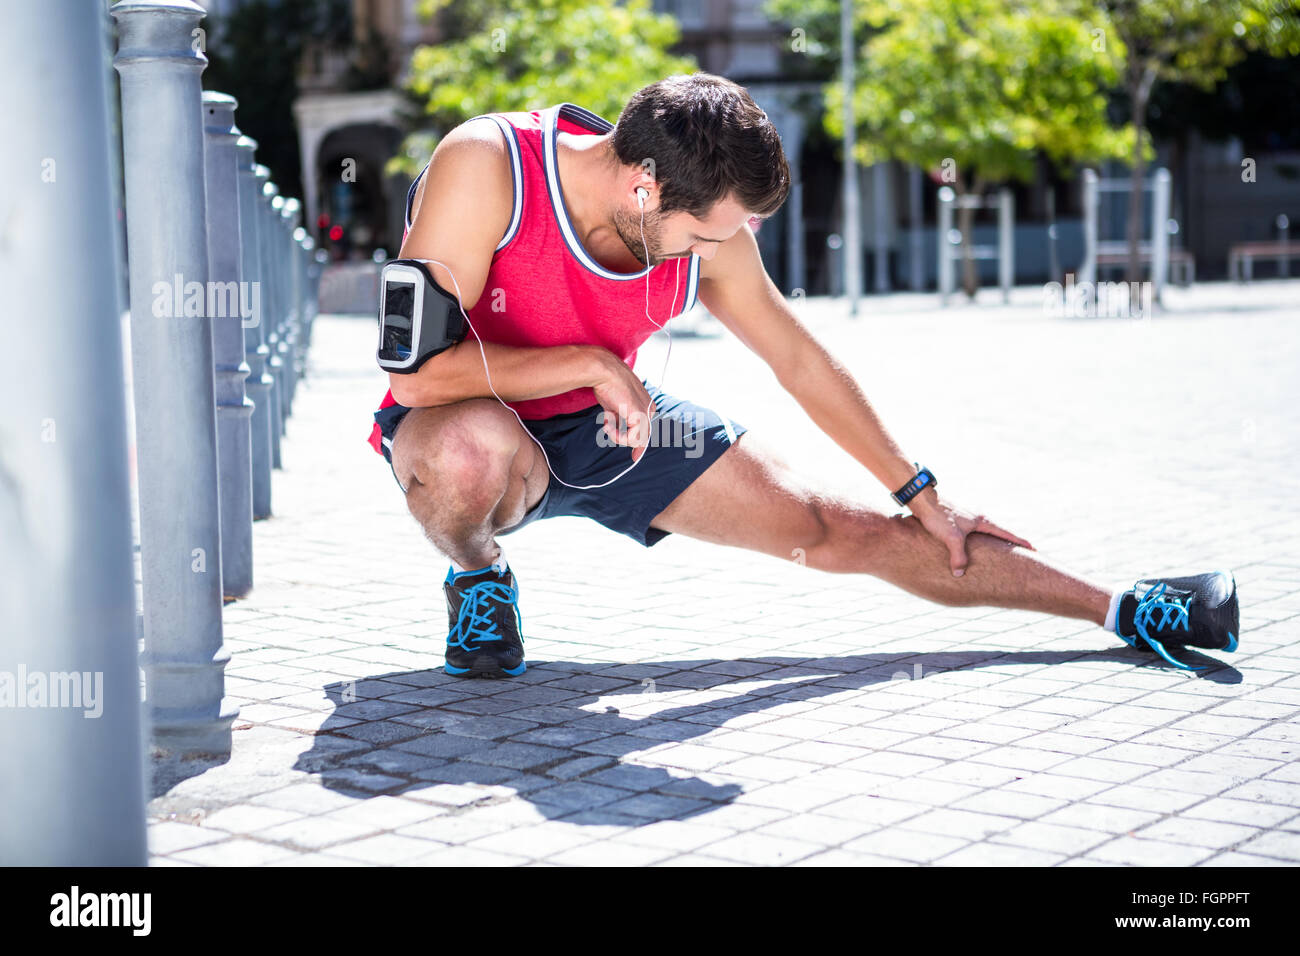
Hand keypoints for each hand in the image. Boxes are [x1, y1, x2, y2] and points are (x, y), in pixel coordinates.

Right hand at [590, 352, 656, 461]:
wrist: (604, 371)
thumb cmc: (607, 385)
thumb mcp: (614, 404)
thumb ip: (617, 417)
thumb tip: (613, 426)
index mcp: (646, 404)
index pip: (645, 428)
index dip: (639, 442)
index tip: (635, 456)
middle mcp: (649, 408)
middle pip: (643, 436)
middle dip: (636, 446)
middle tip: (634, 458)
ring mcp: (646, 412)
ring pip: (638, 440)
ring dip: (619, 437)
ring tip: (607, 424)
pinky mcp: (639, 416)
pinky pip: (632, 438)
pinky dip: (617, 435)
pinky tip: (607, 423)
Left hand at [907, 489, 1034, 576]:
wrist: (922, 500)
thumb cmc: (938, 516)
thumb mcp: (951, 538)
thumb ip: (958, 557)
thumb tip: (960, 573)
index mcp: (982, 522)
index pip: (1007, 534)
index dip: (1021, 543)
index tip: (1034, 550)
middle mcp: (978, 519)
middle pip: (1000, 534)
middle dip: (1010, 544)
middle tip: (1023, 554)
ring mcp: (967, 519)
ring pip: (986, 534)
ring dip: (995, 543)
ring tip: (1002, 554)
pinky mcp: (956, 521)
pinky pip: (973, 535)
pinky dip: (980, 542)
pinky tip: (975, 548)